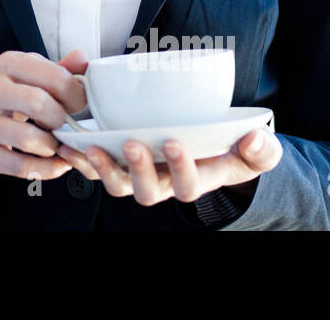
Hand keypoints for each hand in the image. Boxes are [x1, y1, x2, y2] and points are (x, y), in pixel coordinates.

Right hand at [0, 50, 86, 196]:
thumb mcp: (18, 77)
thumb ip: (53, 70)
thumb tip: (82, 58)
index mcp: (6, 65)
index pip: (55, 76)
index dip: (77, 96)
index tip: (79, 107)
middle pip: (41, 103)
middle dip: (62, 121)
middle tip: (63, 126)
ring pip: (31, 138)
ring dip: (52, 147)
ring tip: (53, 145)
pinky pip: (22, 167)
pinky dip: (46, 169)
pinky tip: (51, 164)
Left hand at [54, 64, 282, 207]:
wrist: (213, 150)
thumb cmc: (232, 150)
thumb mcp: (256, 150)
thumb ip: (261, 148)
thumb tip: (255, 139)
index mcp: (195, 179)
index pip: (188, 185)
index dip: (181, 168)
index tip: (175, 141)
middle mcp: (164, 182)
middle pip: (145, 190)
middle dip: (138, 169)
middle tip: (133, 144)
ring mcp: (139, 173)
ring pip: (117, 183)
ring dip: (101, 168)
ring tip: (90, 148)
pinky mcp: (120, 160)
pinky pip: (97, 167)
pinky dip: (81, 157)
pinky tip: (68, 143)